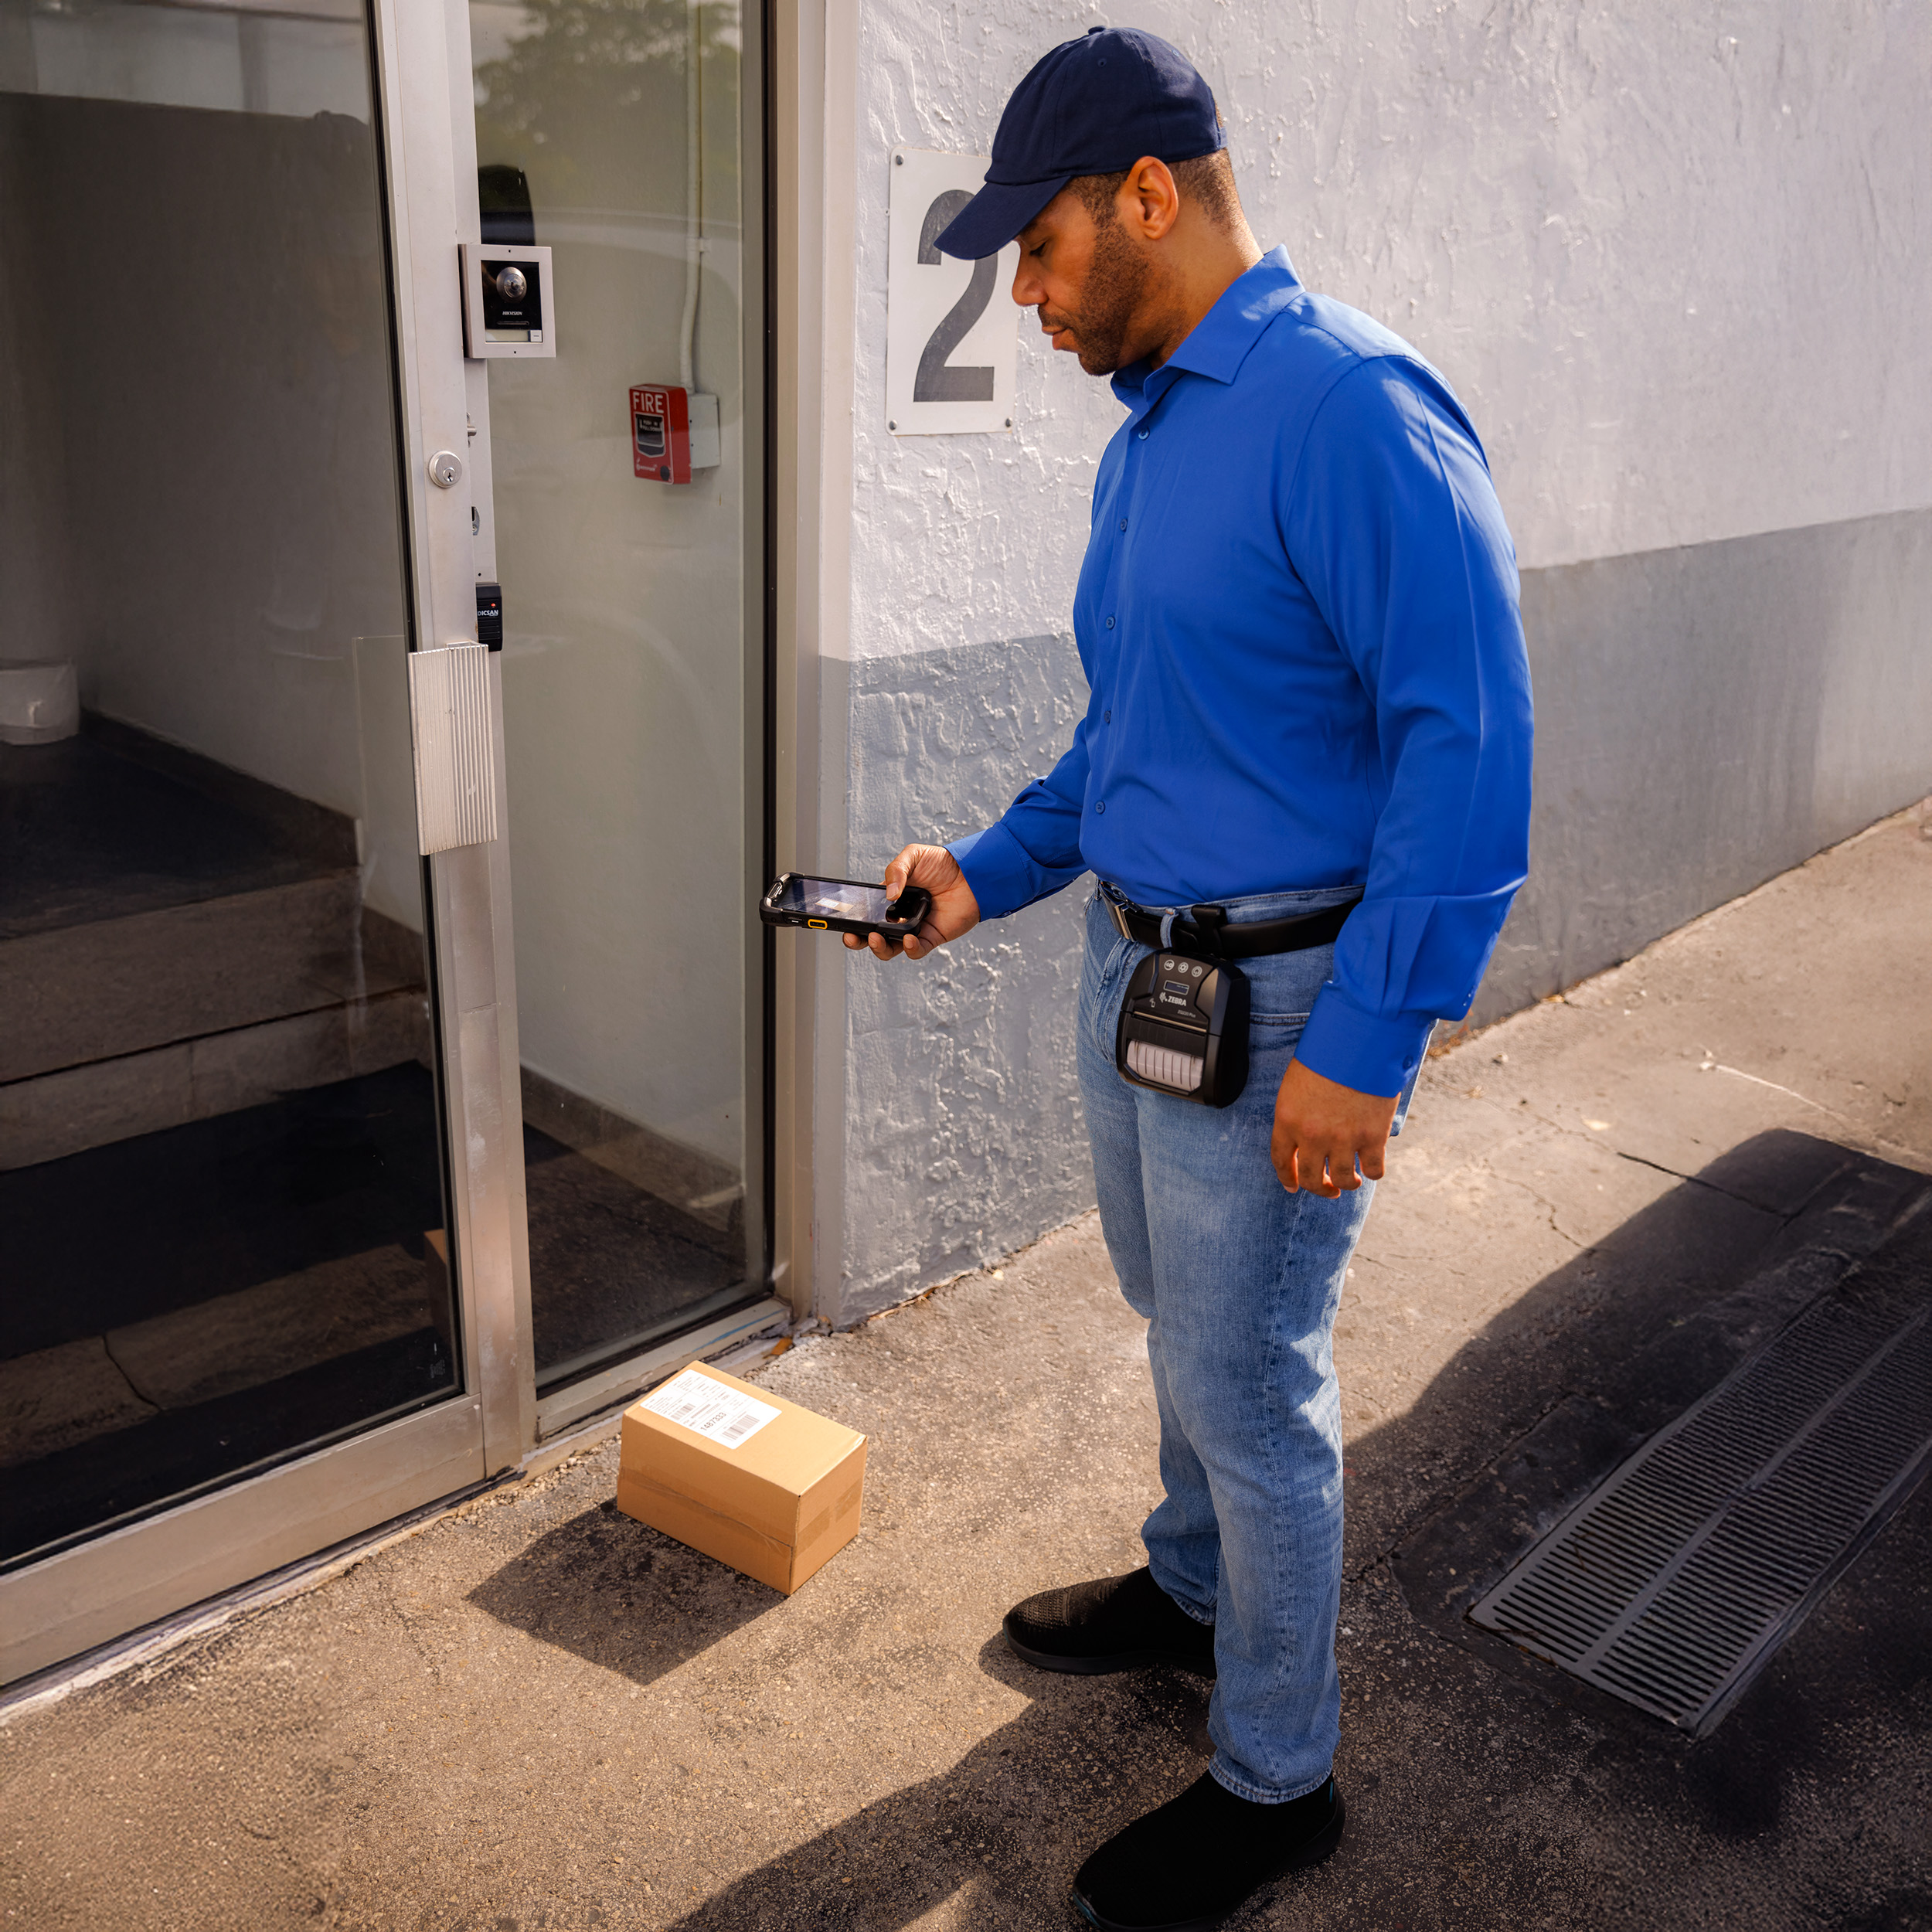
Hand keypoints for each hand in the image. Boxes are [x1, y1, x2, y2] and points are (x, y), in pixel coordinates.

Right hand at [842, 843, 980, 960]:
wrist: (971, 872)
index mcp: (890, 899)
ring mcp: (915, 929)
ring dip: (880, 948)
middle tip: (852, 937)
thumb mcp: (913, 856)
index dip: (854, 920)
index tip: (844, 922)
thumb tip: (888, 895)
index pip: (867, 913)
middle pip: (874, 936)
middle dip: (859, 940)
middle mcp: (900, 916)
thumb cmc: (942, 863)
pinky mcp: (932, 937)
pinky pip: (916, 951)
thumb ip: (896, 870)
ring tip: (876, 938)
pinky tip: (909, 940)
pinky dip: (910, 949)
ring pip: (892, 948)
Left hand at [1271, 1058, 1399, 1196]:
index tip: (1293, 1187)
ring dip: (1346, 1184)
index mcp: (1287, 1119)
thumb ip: (1297, 1112)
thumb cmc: (1327, 1054)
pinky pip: (1373, 1170)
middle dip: (1319, 1189)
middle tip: (1328, 1190)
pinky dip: (1373, 1173)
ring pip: (1342, 1179)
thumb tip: (1303, 1134)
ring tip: (1351, 1181)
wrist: (1360, 1040)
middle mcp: (1312, 1135)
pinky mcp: (1372, 1137)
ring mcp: (1343, 1138)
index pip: (1281, 1160)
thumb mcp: (1297, 1082)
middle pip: (1310, 1178)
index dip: (1287, 1178)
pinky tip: (1371, 1169)